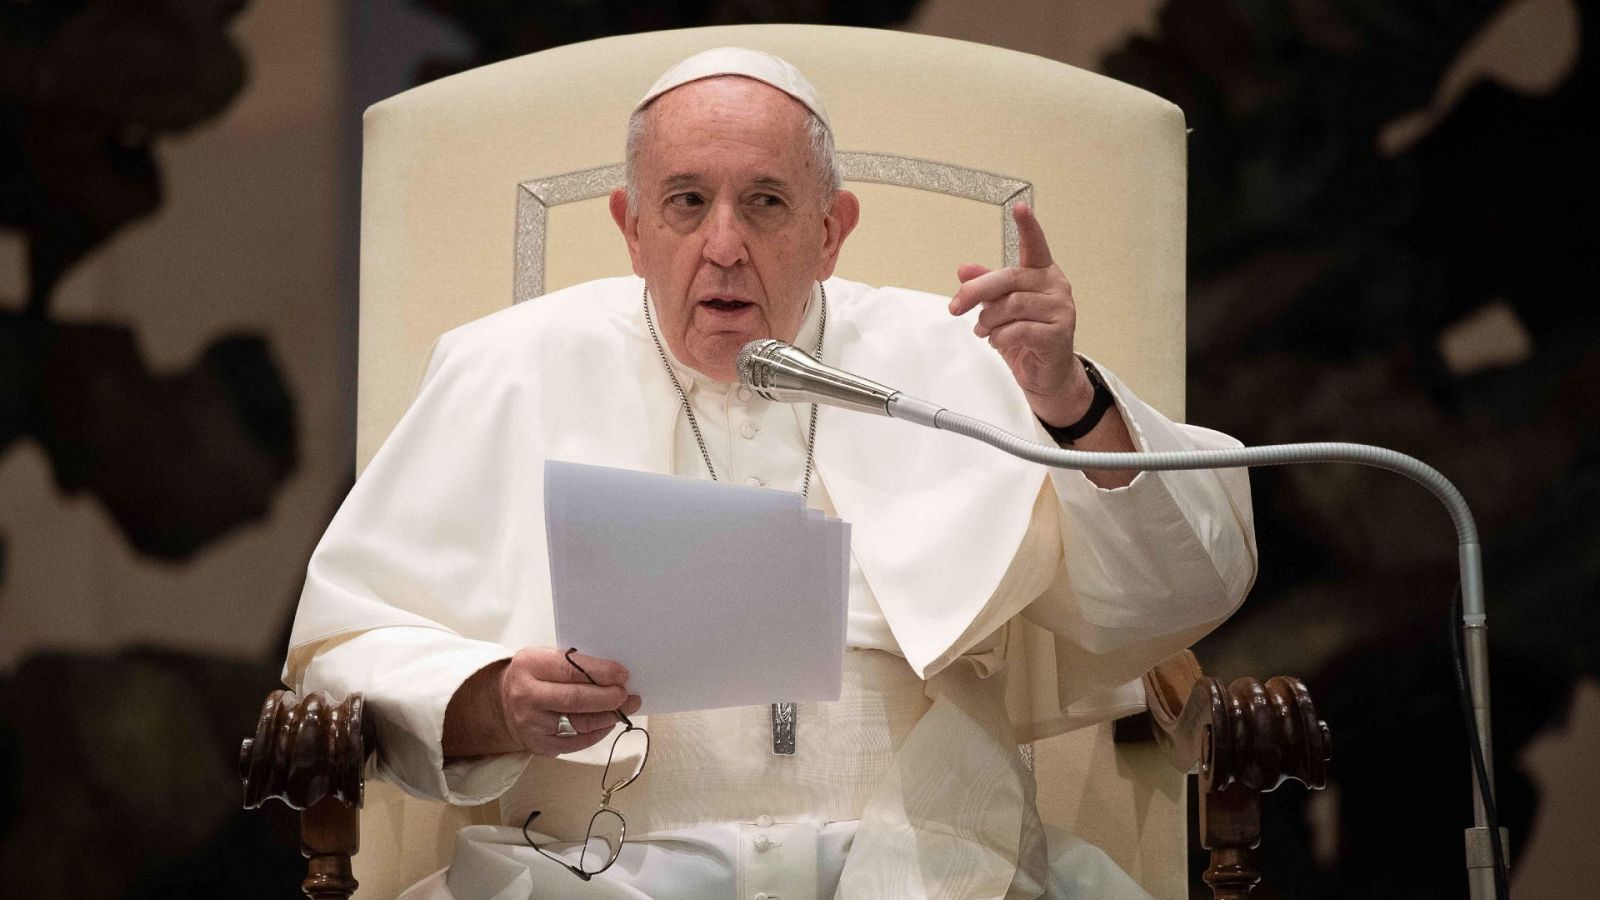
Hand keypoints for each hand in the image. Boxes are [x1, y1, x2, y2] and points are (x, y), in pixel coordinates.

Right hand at [495, 647, 641, 756]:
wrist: (504, 704)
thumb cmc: (533, 677)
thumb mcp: (545, 658)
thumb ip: (574, 663)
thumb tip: (614, 674)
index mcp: (530, 665)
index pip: (571, 669)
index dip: (601, 673)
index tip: (622, 675)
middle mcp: (527, 695)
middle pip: (576, 699)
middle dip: (608, 697)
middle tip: (626, 694)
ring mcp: (532, 724)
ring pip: (580, 724)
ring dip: (608, 716)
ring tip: (624, 707)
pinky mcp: (540, 745)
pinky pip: (577, 742)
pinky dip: (598, 732)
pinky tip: (608, 722)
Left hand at [947, 202, 1093, 426]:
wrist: (1046, 375)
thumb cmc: (1026, 337)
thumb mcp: (999, 308)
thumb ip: (985, 287)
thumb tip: (964, 269)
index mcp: (1042, 275)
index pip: (1036, 246)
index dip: (1028, 226)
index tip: (1019, 207)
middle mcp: (1056, 287)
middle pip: (1010, 278)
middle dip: (976, 291)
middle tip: (956, 305)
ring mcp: (1061, 310)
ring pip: (1011, 306)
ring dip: (988, 320)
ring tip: (984, 330)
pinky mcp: (1059, 334)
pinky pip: (1018, 329)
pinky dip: (1000, 337)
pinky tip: (999, 342)